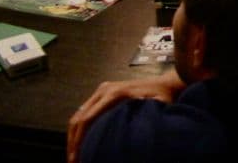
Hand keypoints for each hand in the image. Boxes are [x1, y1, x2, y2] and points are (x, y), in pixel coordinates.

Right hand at [67, 72, 183, 161]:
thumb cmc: (163, 98)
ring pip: (78, 115)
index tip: (76, 158)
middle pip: (78, 118)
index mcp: (114, 94)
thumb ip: (143, 119)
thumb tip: (128, 138)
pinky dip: (80, 128)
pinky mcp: (103, 92)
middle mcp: (104, 90)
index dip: (79, 141)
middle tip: (72, 161)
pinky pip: (85, 111)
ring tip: (74, 155)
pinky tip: (81, 143)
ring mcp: (102, 90)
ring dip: (73, 136)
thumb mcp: (156, 109)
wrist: (165, 83)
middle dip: (72, 141)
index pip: (87, 119)